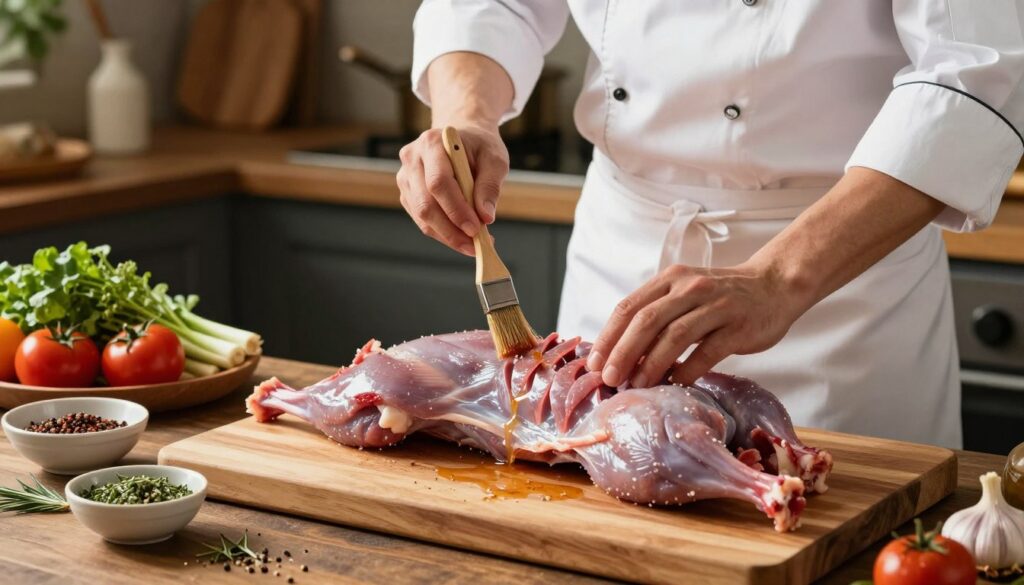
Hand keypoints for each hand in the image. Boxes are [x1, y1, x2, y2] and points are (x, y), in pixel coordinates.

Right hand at [396, 124, 509, 255]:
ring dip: (448, 236)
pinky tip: (462, 236)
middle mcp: (412, 159)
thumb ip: (490, 186)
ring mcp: (406, 177)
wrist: (463, 140)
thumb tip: (485, 217)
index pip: (438, 182)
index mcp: (432, 143)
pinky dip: (443, 233)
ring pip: (422, 217)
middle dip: (451, 230)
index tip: (476, 229)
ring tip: (473, 244)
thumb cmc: (479, 147)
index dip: (456, 209)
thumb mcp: (495, 159)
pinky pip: (422, 221)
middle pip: (425, 203)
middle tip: (475, 245)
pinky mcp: (408, 194)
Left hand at [585, 262, 811, 387]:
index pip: (629, 307)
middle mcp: (690, 288)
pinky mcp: (738, 326)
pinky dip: (687, 370)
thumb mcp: (684, 294)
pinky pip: (707, 351)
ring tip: (637, 385)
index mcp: (670, 280)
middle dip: (623, 352)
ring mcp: (716, 305)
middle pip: (646, 320)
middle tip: (610, 380)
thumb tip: (618, 354)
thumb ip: (656, 316)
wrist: (774, 286)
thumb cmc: (721, 298)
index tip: (594, 364)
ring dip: (651, 363)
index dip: (609, 337)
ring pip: (674, 335)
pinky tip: (675, 384)